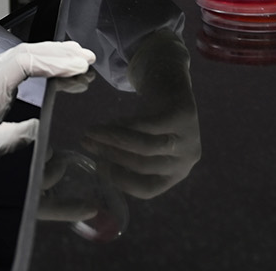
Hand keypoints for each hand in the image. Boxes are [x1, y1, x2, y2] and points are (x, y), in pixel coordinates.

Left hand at [0, 42, 94, 196]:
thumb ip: (9, 138)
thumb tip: (40, 128)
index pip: (23, 63)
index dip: (52, 61)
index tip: (77, 66)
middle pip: (25, 52)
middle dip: (58, 51)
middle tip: (87, 56)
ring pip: (22, 57)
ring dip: (51, 53)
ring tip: (78, 55)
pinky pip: (19, 68)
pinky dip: (40, 63)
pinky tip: (53, 67)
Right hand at [77, 31, 199, 199]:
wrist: (172, 86)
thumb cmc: (153, 121)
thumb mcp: (145, 145)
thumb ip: (128, 158)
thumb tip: (100, 166)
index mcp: (175, 174)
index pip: (148, 189)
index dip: (120, 181)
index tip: (97, 167)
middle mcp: (186, 160)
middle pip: (143, 165)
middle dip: (110, 155)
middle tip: (86, 143)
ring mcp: (188, 138)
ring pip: (145, 146)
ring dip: (113, 140)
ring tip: (91, 132)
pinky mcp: (184, 116)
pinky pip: (149, 125)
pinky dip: (125, 124)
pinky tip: (109, 121)